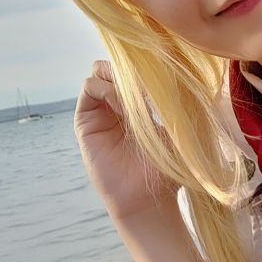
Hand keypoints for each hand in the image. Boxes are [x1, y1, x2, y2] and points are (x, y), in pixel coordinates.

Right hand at [74, 60, 176, 221]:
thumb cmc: (166, 168)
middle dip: (129, 65)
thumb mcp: (175, 128)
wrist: (148, 198)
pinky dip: (106, 87)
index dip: (145, 65)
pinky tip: (122, 104)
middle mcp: (117, 104)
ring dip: (118, 76)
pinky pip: (90, 87)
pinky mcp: (86, 121)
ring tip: (137, 96)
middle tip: (147, 80)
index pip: (134, 68)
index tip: (164, 74)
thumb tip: (172, 66)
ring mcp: (100, 111)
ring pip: (99, 70)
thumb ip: (171, 99)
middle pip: (114, 64)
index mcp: (139, 104)